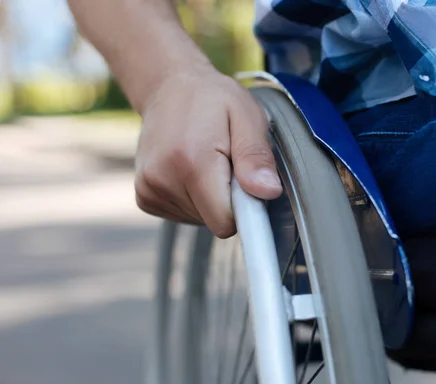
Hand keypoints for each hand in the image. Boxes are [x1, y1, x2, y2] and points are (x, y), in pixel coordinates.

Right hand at [134, 68, 282, 237]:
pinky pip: (183, 215)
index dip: (245, 208)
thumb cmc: (213, 100)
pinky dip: (193, 199)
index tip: (247, 186)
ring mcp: (149, 190)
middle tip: (225, 162)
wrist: (169, 87)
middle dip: (227, 198)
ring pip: (200, 220)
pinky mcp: (144, 197)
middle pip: (214, 221)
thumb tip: (268, 192)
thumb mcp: (247, 117)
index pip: (225, 221)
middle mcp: (163, 180)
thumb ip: (257, 157)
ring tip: (207, 161)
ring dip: (210, 197)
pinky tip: (190, 170)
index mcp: (192, 161)